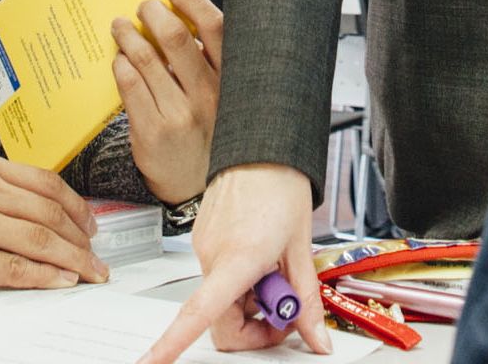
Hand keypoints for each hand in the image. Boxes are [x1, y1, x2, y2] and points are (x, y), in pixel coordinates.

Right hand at [0, 152, 108, 289]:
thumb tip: (36, 204)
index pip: (46, 183)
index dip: (76, 205)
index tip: (91, 223)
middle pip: (49, 212)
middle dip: (80, 237)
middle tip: (96, 254)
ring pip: (38, 239)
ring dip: (70, 258)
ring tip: (87, 272)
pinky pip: (13, 267)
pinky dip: (42, 276)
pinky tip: (59, 282)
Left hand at [113, 0, 223, 205]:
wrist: (196, 188)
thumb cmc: (206, 131)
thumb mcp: (220, 95)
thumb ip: (205, 62)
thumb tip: (175, 18)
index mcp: (229, 81)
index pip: (214, 28)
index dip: (192, 1)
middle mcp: (208, 96)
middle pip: (176, 39)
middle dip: (153, 13)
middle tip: (142, 6)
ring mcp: (179, 115)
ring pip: (147, 59)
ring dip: (128, 35)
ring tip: (121, 26)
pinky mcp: (152, 132)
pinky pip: (129, 86)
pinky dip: (121, 65)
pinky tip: (119, 59)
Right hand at [138, 163, 327, 362]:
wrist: (264, 144)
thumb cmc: (281, 186)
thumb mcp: (301, 248)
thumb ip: (306, 300)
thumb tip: (316, 338)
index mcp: (236, 260)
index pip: (199, 314)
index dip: (171, 345)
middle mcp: (211, 256)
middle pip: (220, 320)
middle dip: (253, 327)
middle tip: (284, 306)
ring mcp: (204, 247)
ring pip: (221, 298)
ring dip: (248, 299)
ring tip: (275, 268)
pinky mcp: (203, 238)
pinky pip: (218, 275)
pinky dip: (239, 278)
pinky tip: (260, 254)